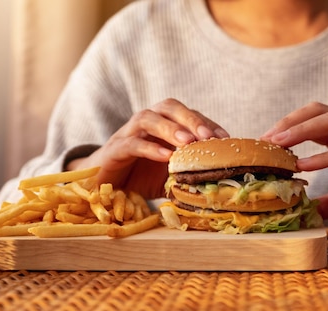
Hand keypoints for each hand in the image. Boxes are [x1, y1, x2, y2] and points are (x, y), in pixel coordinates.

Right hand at [67, 98, 228, 198]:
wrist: (101, 187)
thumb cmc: (140, 177)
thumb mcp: (170, 175)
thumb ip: (190, 173)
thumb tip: (218, 183)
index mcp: (162, 125)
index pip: (187, 115)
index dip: (207, 123)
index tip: (225, 138)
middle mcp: (146, 123)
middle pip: (168, 107)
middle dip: (190, 118)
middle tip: (207, 136)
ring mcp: (128, 134)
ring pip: (148, 118)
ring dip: (170, 128)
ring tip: (187, 142)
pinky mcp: (114, 150)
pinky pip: (132, 143)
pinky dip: (149, 148)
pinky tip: (165, 157)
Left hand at [260, 102, 327, 218]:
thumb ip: (325, 202)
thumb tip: (303, 213)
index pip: (311, 118)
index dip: (286, 126)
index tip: (264, 143)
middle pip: (317, 111)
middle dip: (288, 122)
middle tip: (265, 140)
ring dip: (301, 131)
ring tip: (278, 145)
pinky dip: (324, 156)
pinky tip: (304, 166)